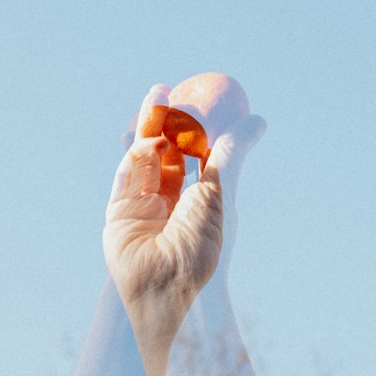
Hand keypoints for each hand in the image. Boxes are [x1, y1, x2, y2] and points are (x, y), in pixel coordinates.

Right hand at [104, 86, 223, 350]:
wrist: (168, 287)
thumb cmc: (201, 244)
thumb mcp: (220, 191)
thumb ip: (232, 152)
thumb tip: (257, 119)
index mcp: (198, 204)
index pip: (193, 158)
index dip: (191, 129)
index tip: (192, 99)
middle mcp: (169, 206)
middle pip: (163, 153)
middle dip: (161, 121)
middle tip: (163, 88)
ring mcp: (141, 210)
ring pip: (142, 160)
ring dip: (146, 129)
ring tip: (157, 99)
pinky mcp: (118, 215)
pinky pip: (124, 177)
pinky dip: (133, 154)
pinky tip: (147, 136)